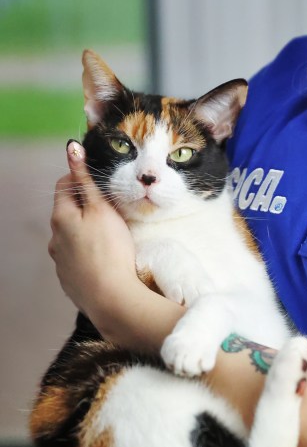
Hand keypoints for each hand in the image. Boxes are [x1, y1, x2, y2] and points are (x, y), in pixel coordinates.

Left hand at [48, 141, 136, 332]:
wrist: (112, 298)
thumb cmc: (110, 250)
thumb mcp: (101, 208)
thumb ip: (86, 180)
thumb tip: (72, 148)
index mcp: (60, 217)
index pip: (64, 185)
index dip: (82, 178)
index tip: (102, 183)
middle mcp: (54, 239)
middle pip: (68, 212)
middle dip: (87, 207)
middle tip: (113, 210)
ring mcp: (61, 262)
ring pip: (72, 236)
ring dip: (87, 231)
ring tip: (111, 237)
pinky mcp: (70, 281)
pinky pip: (78, 259)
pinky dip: (89, 254)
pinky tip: (106, 260)